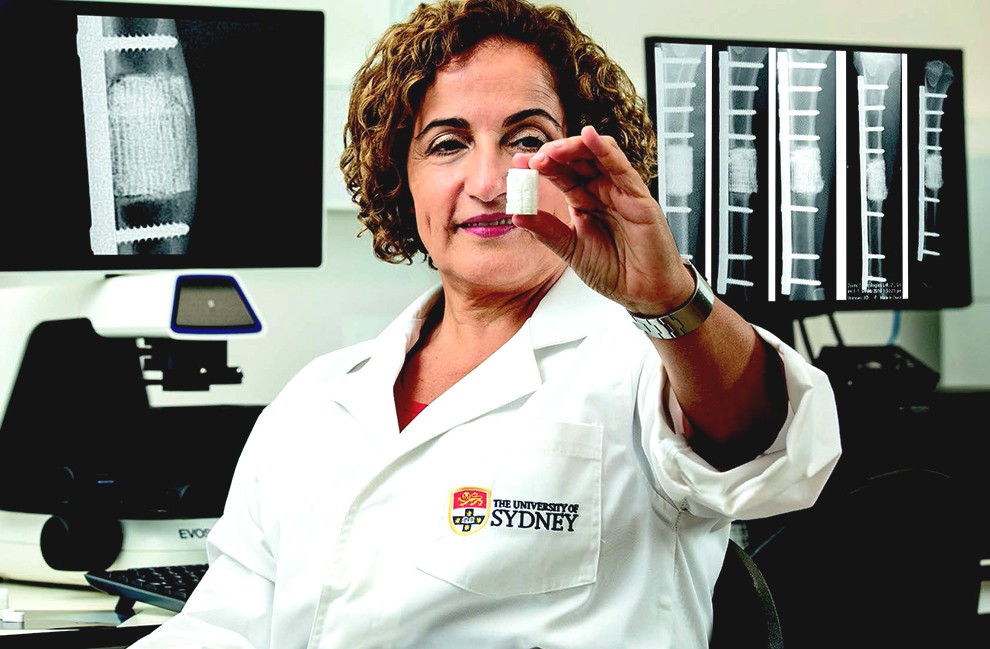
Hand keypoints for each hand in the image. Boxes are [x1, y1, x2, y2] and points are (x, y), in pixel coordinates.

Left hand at [512, 125, 693, 315]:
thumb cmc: (615, 272)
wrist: (644, 294)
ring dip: (573, 148)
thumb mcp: (571, 250)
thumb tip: (516, 214)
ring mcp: (621, 192)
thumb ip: (547, 230)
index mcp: (585, 202)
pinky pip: (621, 167)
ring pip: (597, 156)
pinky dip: (605, 149)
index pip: (560, 175)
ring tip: (551, 151)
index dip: (540, 167)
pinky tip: (589, 136)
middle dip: (552, 155)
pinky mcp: (639, 197)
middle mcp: (602, 191)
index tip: (517, 165)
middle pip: (576, 161)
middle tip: (531, 160)